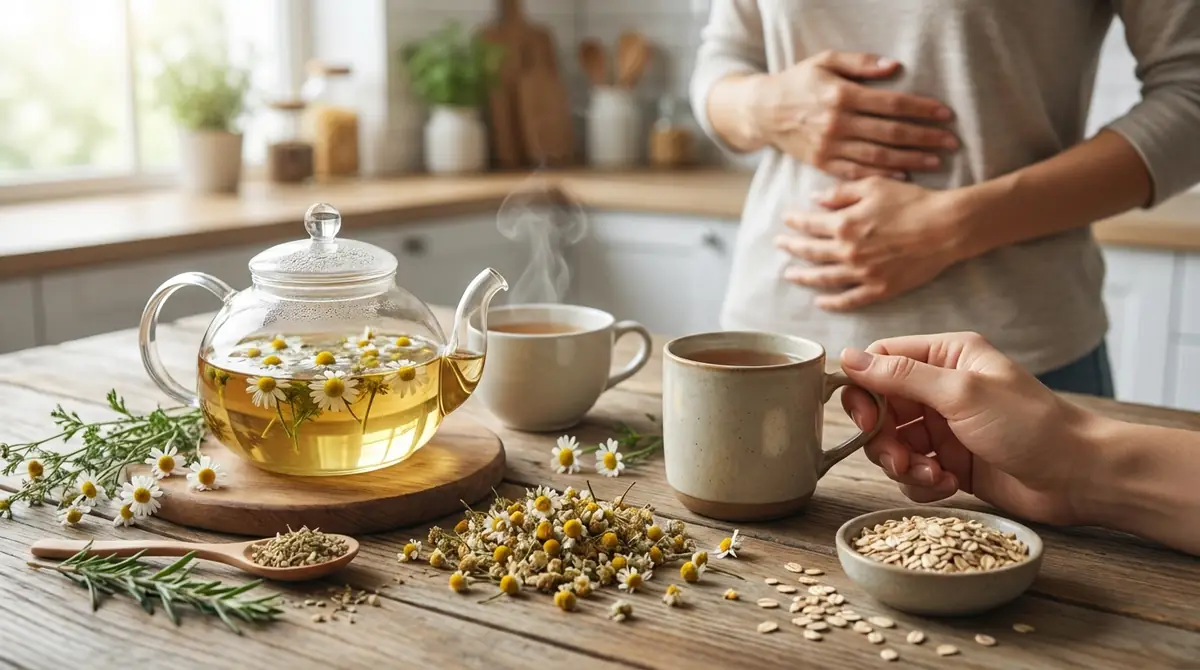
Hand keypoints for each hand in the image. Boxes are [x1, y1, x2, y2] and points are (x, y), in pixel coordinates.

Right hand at [750, 51, 958, 179]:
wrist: (762, 111)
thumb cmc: (798, 82)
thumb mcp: (825, 61)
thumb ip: (860, 63)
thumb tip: (894, 67)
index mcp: (842, 96)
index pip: (892, 104)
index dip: (922, 109)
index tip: (946, 114)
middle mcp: (838, 124)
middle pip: (891, 132)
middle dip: (925, 137)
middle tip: (952, 142)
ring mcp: (829, 147)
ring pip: (878, 156)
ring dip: (910, 159)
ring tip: (936, 161)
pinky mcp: (822, 163)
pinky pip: (856, 172)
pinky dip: (881, 175)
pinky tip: (903, 176)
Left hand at [777, 177, 966, 310]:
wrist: (946, 226)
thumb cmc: (912, 201)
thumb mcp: (873, 186)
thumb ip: (840, 193)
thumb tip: (814, 199)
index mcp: (845, 225)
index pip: (809, 224)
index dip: (795, 222)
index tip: (785, 220)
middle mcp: (848, 252)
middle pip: (810, 252)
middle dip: (791, 247)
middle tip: (779, 245)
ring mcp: (863, 274)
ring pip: (823, 278)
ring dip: (804, 276)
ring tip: (790, 274)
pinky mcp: (880, 289)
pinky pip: (849, 300)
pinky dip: (831, 302)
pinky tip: (819, 301)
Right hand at [838, 333, 1097, 525]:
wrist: (1080, 477)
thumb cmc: (1031, 425)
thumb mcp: (962, 393)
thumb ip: (902, 375)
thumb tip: (849, 357)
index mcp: (946, 356)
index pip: (881, 360)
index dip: (864, 389)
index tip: (866, 419)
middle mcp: (941, 387)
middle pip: (880, 407)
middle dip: (882, 437)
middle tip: (898, 457)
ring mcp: (945, 426)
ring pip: (892, 443)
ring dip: (903, 464)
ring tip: (933, 475)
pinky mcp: (950, 462)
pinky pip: (912, 471)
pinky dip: (921, 482)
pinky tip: (948, 485)